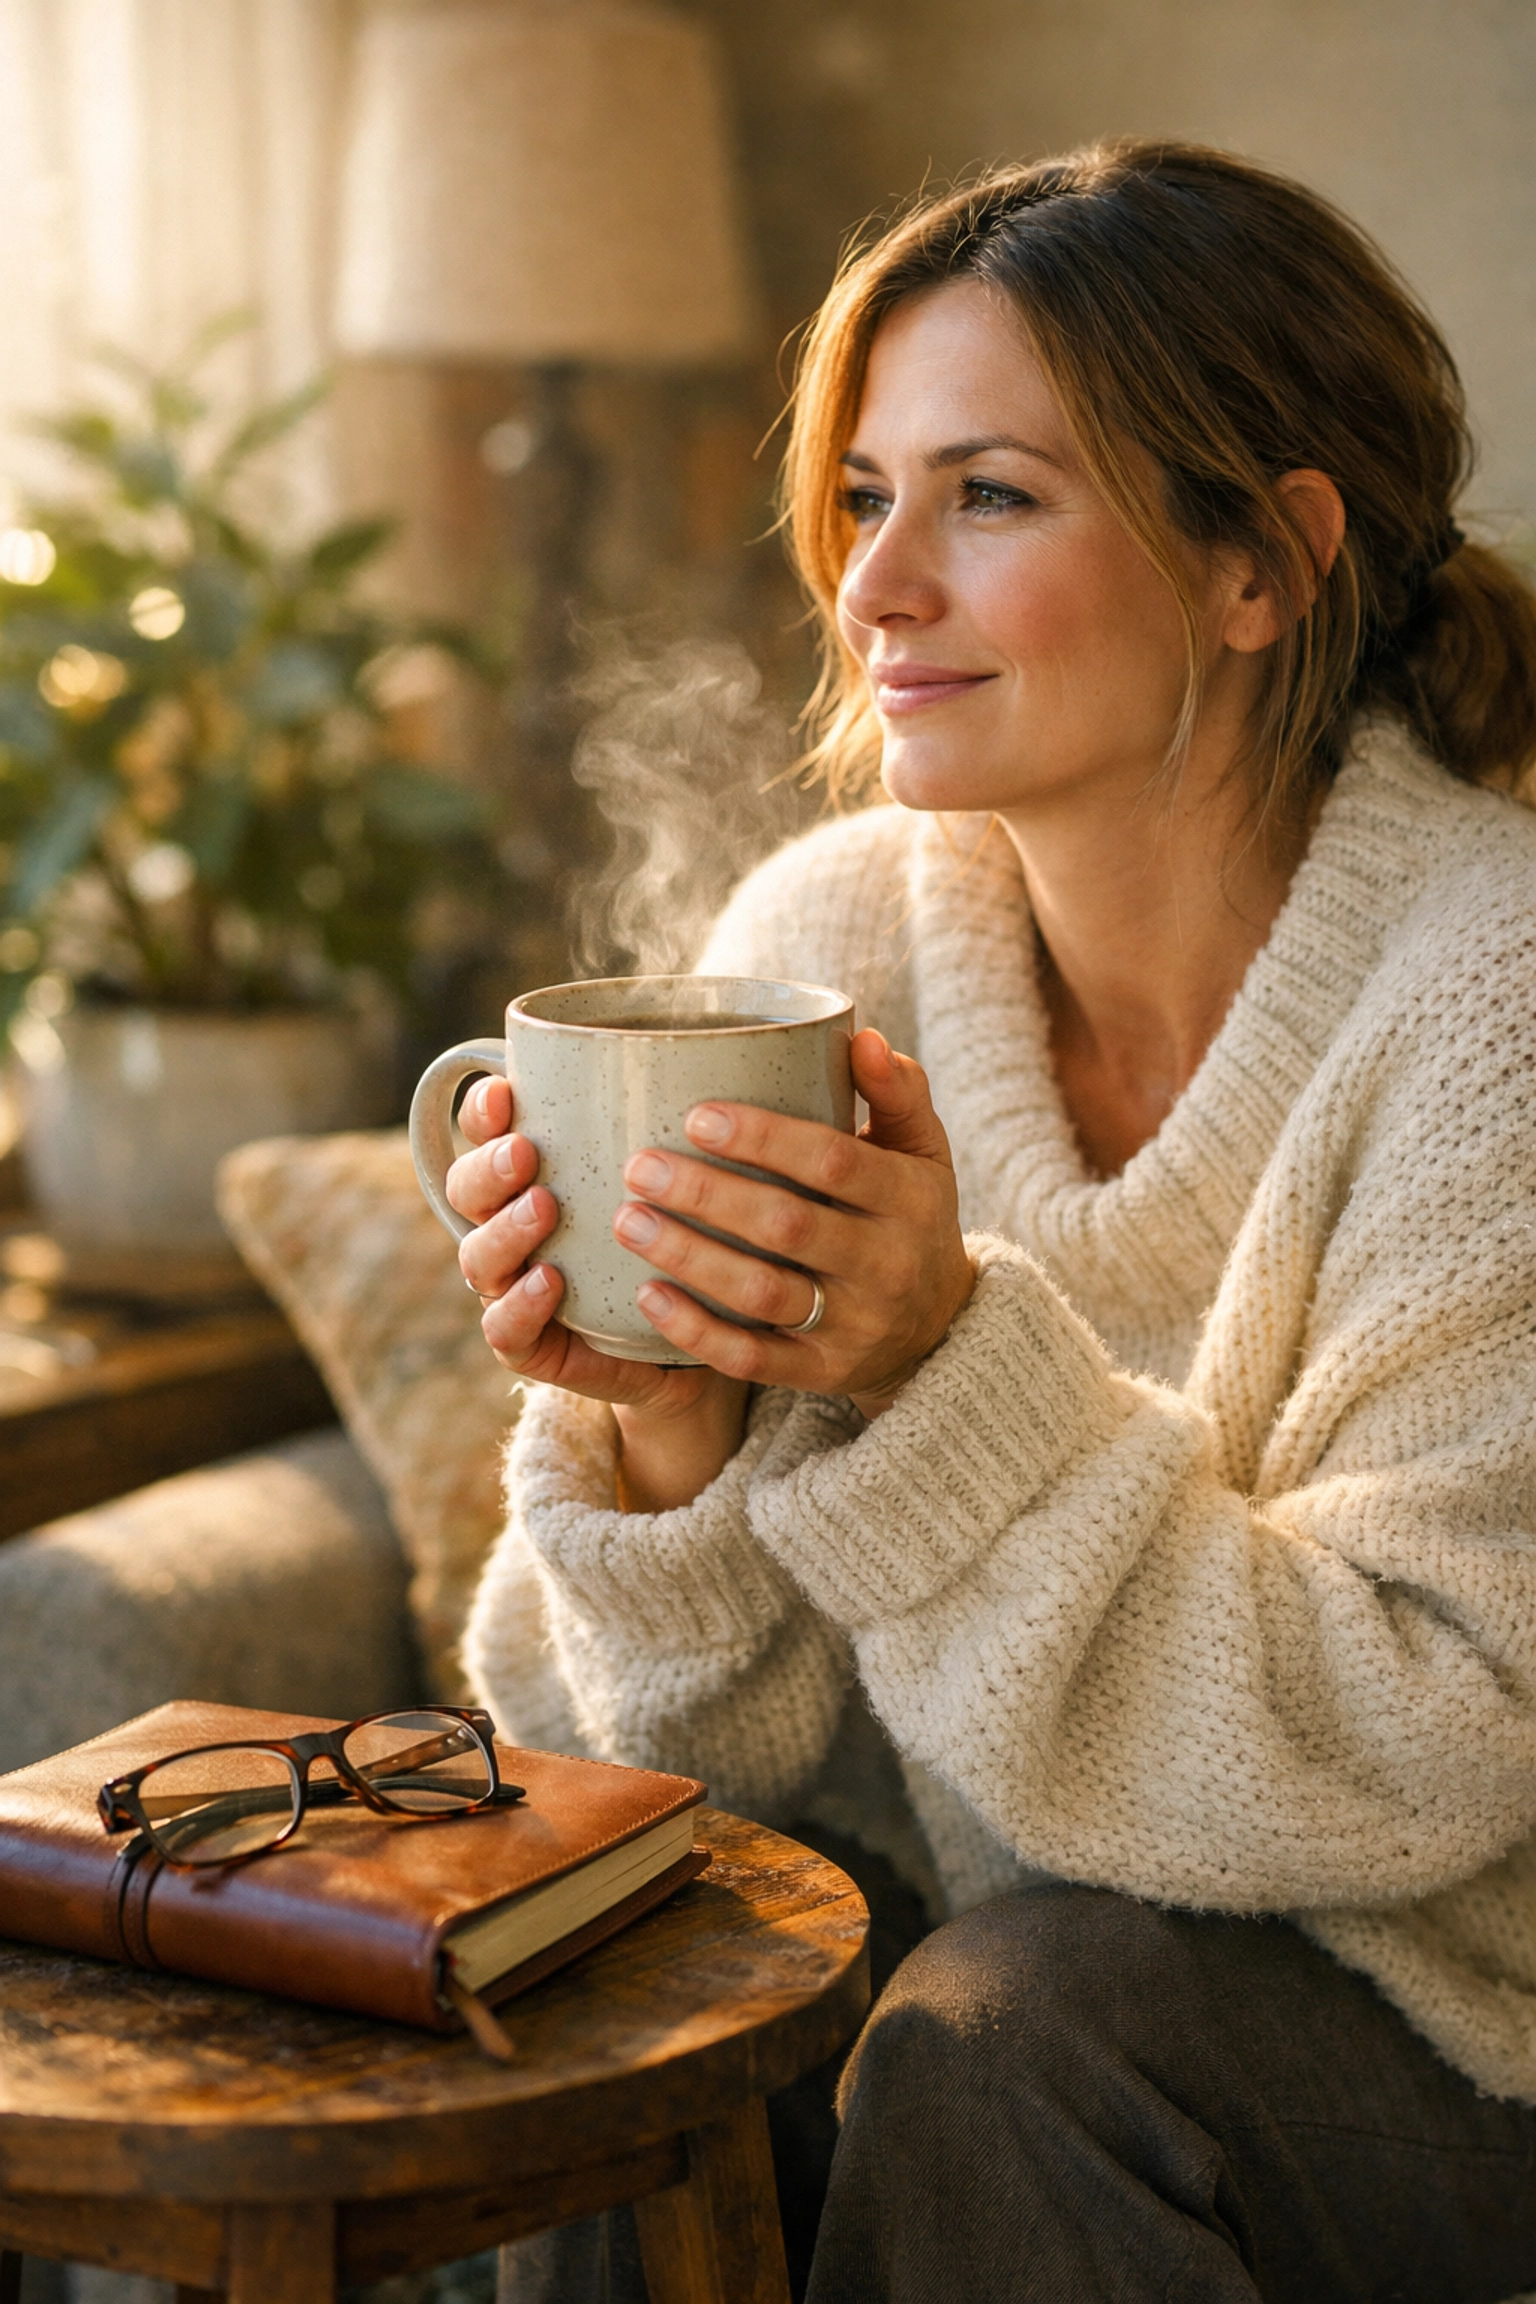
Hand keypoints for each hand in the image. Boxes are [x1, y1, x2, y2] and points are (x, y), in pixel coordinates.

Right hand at [445, 1076, 749, 1506]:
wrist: (728, 1339)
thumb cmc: (738, 1234)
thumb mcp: (755, 1171)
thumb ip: (781, 1110)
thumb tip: (858, 1037)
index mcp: (556, 1164)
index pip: (494, 1125)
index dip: (485, 1106)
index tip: (509, 1087)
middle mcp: (527, 1220)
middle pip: (470, 1187)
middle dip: (487, 1165)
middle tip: (527, 1149)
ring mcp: (527, 1284)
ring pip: (480, 1258)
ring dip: (503, 1232)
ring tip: (543, 1208)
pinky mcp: (546, 1346)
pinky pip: (509, 1334)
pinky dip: (519, 1310)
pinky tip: (551, 1283)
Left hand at [612, 1028, 974, 1420]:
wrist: (940, 1326)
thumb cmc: (911, 1215)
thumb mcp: (923, 1152)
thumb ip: (897, 1092)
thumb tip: (863, 1037)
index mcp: (908, 1199)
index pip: (834, 1163)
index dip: (765, 1139)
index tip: (698, 1116)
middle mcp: (886, 1266)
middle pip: (787, 1228)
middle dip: (707, 1195)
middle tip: (639, 1166)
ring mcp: (854, 1326)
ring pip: (762, 1295)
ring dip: (689, 1258)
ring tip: (626, 1222)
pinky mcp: (821, 1373)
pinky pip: (752, 1360)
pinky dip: (696, 1332)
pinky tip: (646, 1296)